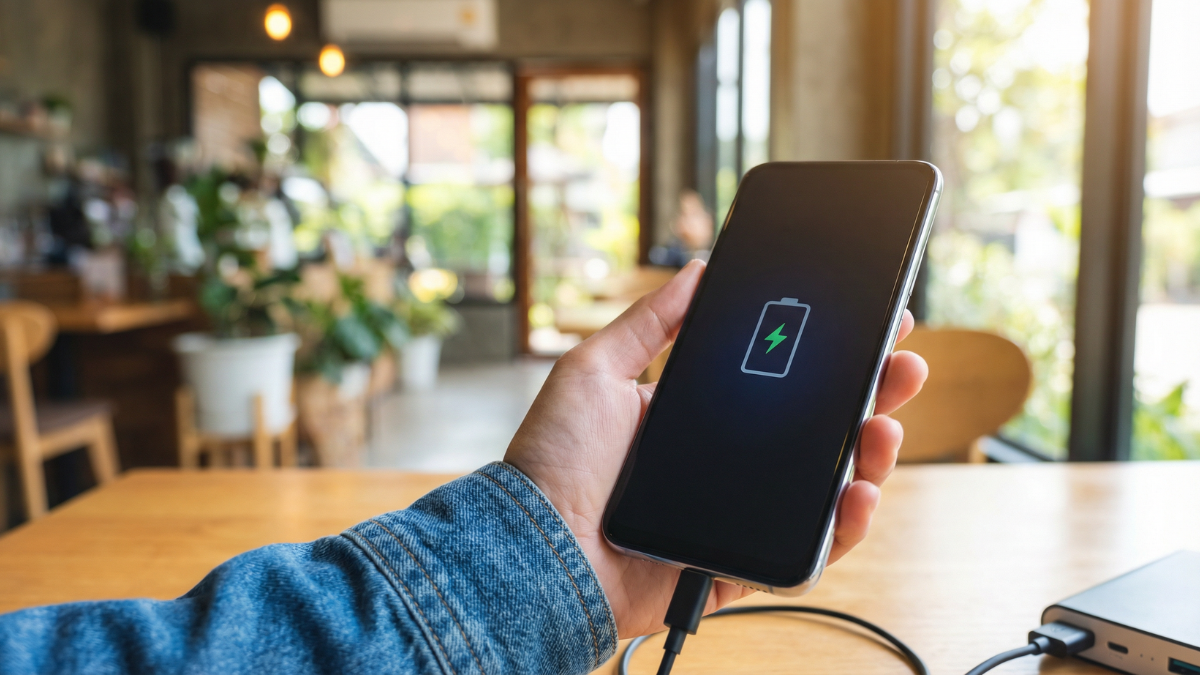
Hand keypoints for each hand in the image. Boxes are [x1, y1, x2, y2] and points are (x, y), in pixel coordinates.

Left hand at [505, 261, 927, 637]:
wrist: (535, 546)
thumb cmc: (552, 461)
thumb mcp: (594, 370)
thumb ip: (648, 322)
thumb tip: (697, 271)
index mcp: (699, 419)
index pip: (779, 384)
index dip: (826, 358)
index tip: (868, 325)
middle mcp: (726, 466)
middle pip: (816, 432)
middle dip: (868, 396)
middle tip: (902, 365)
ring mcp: (738, 516)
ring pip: (825, 489)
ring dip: (869, 457)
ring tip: (883, 426)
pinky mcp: (742, 565)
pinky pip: (808, 551)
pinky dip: (844, 527)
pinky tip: (859, 492)